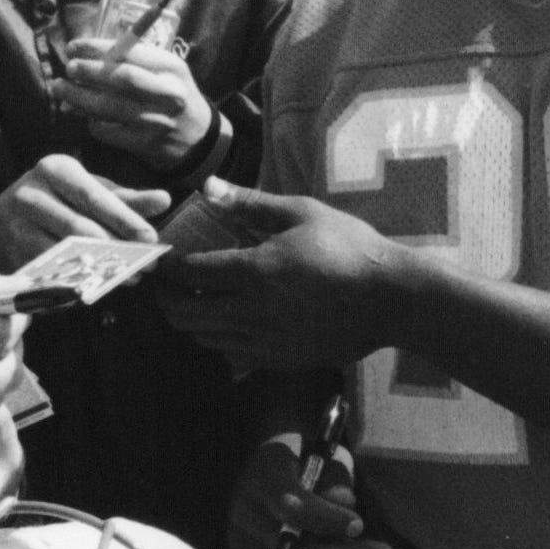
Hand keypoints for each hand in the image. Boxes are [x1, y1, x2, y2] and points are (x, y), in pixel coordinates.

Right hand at [0, 154, 168, 271]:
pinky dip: (76, 279)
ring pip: (64, 252)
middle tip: (145, 265)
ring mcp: (16, 225)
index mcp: (55, 168)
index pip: (93, 196)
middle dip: (116, 248)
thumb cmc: (57, 202)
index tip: (150, 238)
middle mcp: (30, 192)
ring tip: (128, 278)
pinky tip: (98, 284)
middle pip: (79, 227)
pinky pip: (49, 271)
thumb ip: (126, 198)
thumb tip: (164, 199)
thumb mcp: (88, 192)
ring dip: (100, 268)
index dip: (123, 218)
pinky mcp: (10, 253)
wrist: (0, 224)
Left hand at [58, 37, 214, 168]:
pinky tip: (83, 115)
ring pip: (111, 107)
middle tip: (68, 68)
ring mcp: (157, 121)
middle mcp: (167, 93)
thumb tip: (85, 56)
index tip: (73, 46)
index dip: (97, 48)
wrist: (198, 138)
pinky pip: (109, 131)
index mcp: (171, 67)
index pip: (130, 52)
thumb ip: (131, 61)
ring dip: (80, 97)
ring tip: (60, 89)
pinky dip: (91, 121)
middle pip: (121, 79)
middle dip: (89, 71)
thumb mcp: (164, 71)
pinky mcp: (146, 144)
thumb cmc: (172, 96)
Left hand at [156, 180, 400, 368]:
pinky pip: (230, 354)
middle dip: (166, 298)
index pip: (189, 273)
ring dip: (189, 320)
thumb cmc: (349, 248)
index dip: (166, 267)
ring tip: (192, 302)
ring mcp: (262, 342)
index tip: (159, 259)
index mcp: (253, 272)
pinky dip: (216, 339)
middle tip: (165, 285)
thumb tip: (209, 188)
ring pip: (203, 338)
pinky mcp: (277, 360)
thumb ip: (250, 204)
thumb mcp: (302, 213)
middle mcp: (249, 312)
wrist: (390, 300)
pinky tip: (225, 323)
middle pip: (185, 313)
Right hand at [225, 436, 391, 548]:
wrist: (270, 471)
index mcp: (263, 473)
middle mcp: (242, 511)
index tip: (359, 525)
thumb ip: (336, 480)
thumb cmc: (307, 460)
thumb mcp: (325, 457)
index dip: (327, 520)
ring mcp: (237, 544)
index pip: (291, 506)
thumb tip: (346, 512)